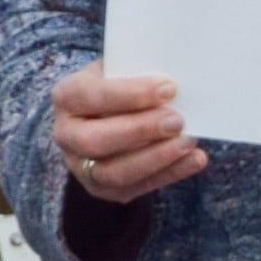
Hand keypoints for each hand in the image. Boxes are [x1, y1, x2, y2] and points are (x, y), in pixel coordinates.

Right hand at [51, 63, 204, 204]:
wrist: (104, 117)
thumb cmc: (117, 89)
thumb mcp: (118, 72)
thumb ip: (138, 75)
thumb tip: (174, 83)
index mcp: (66, 97)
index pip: (91, 96)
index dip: (130, 94)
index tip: (169, 89)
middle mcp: (65, 134)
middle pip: (95, 140)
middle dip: (140, 130)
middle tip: (177, 120)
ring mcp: (80, 166)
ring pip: (115, 171)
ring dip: (156, 157)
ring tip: (188, 142)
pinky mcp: (102, 189)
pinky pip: (137, 187)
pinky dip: (170, 173)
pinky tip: (194, 159)